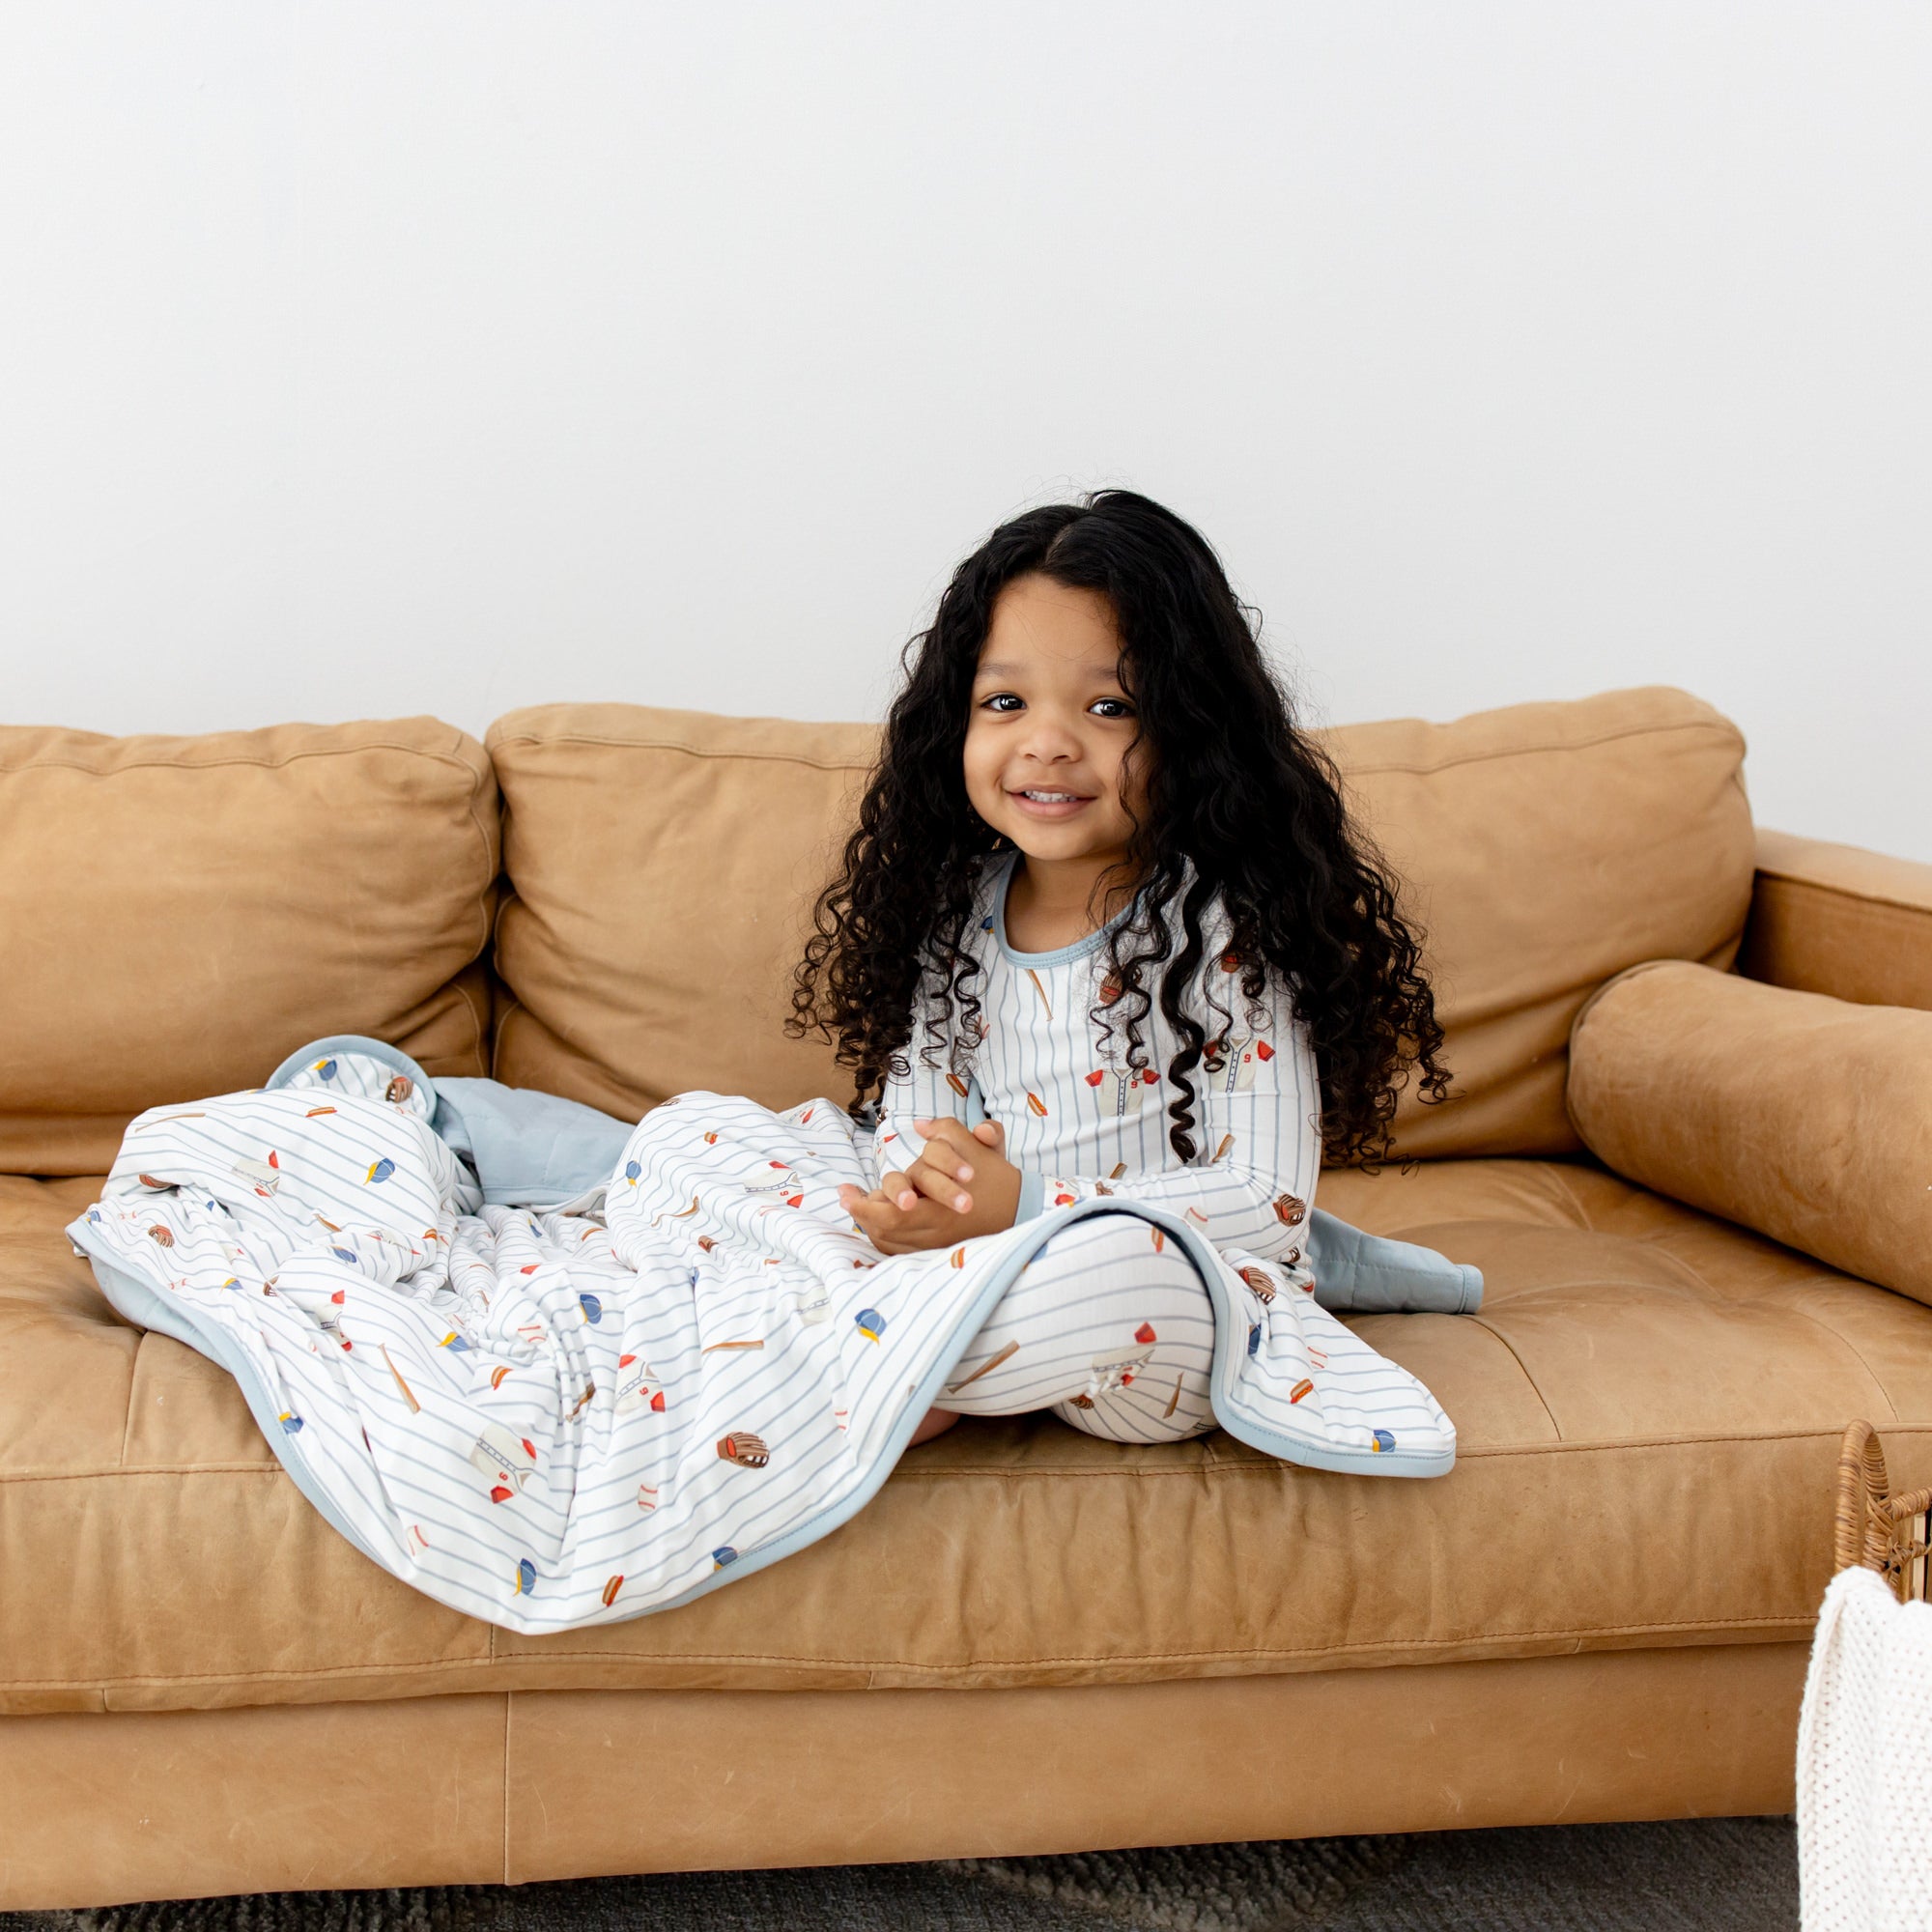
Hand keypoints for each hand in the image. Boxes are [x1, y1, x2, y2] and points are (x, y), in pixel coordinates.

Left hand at [837, 1117, 1021, 1254]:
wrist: (1022, 1210)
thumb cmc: (996, 1177)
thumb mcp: (978, 1147)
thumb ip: (949, 1132)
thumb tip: (922, 1127)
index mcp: (941, 1209)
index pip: (890, 1213)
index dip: (863, 1205)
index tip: (845, 1191)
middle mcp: (935, 1231)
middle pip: (884, 1229)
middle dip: (860, 1213)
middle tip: (845, 1198)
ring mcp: (936, 1244)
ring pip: (890, 1241)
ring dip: (869, 1224)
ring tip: (857, 1206)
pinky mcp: (937, 1250)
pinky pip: (900, 1250)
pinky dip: (884, 1237)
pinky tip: (874, 1221)